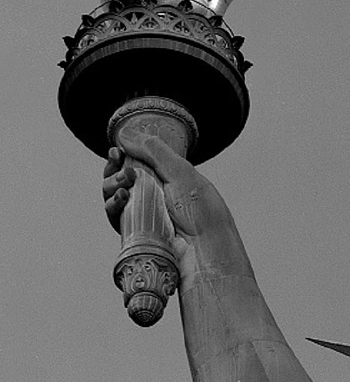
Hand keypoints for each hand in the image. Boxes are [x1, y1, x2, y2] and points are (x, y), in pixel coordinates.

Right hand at [103, 135, 248, 285]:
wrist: (205, 247)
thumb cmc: (201, 211)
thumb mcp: (181, 172)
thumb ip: (153, 151)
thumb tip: (125, 134)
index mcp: (167, 179)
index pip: (136, 163)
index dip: (122, 156)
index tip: (116, 151)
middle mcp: (154, 196)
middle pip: (120, 179)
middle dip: (113, 169)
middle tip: (120, 166)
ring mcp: (144, 215)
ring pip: (114, 196)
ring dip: (111, 185)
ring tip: (123, 184)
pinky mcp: (135, 233)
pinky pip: (115, 216)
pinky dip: (113, 205)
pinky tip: (120, 198)